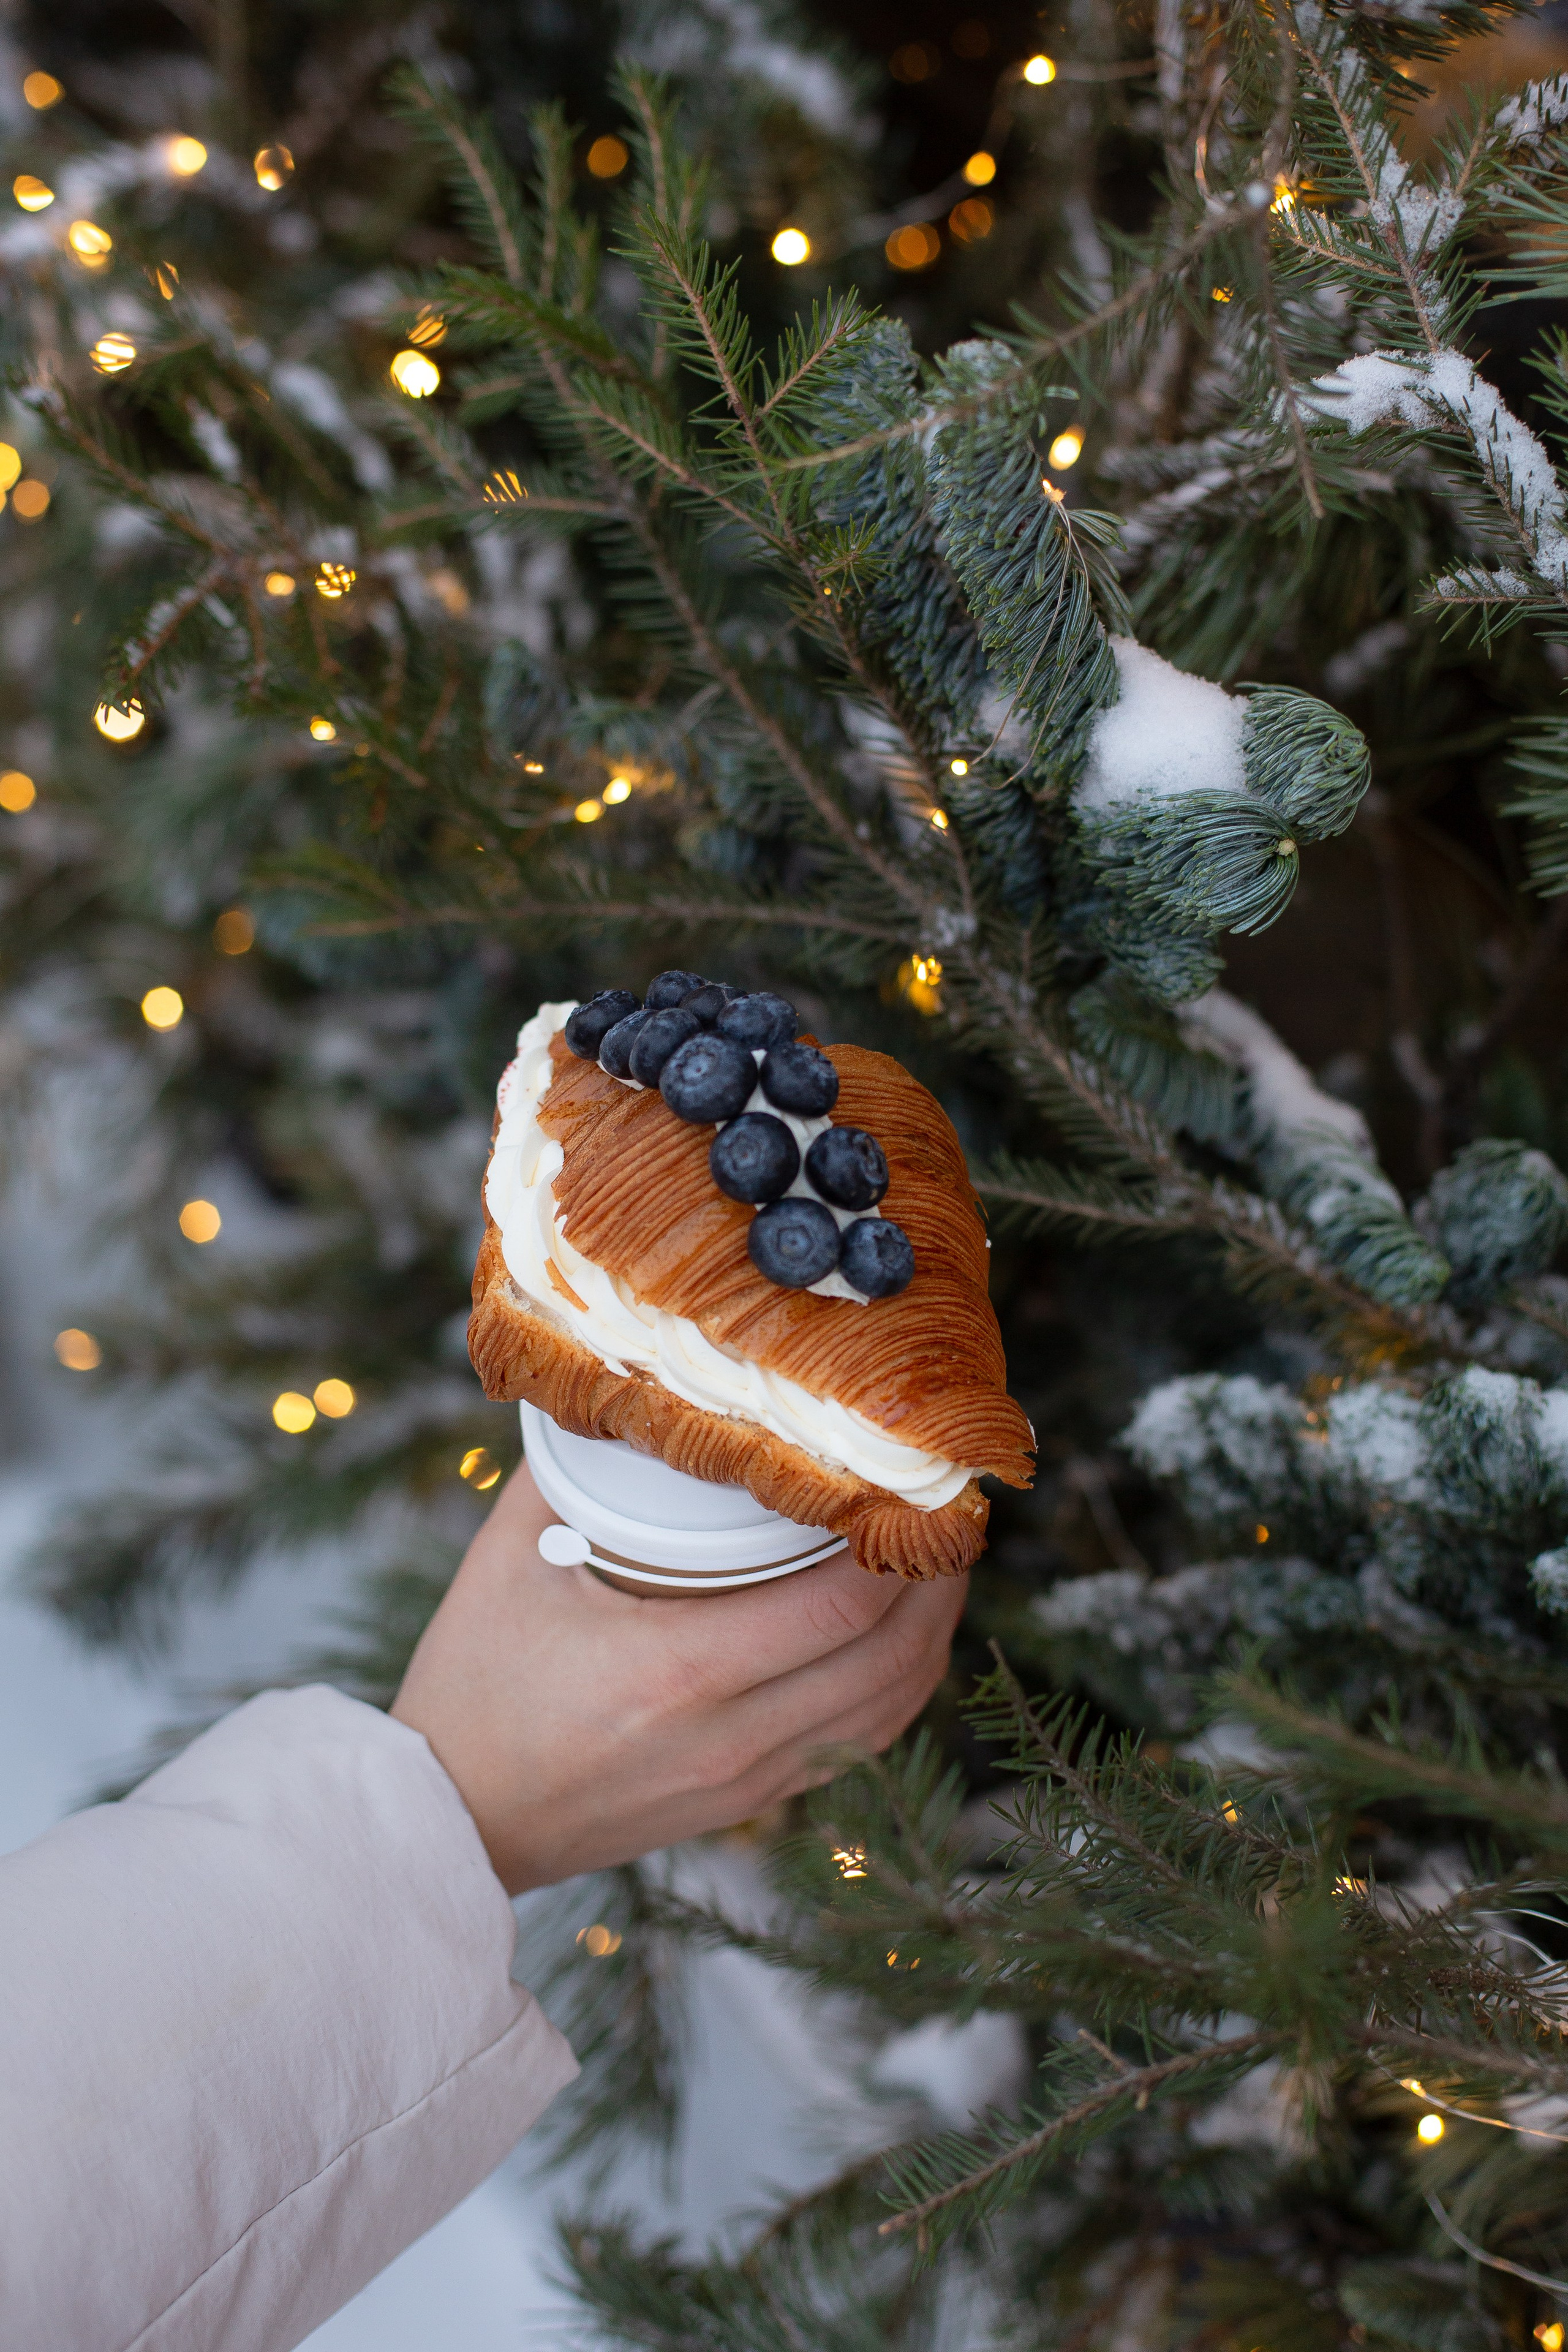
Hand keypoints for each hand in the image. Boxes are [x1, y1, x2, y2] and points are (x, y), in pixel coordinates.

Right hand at [391, 1461, 967, 1892]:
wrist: (449, 1819)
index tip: (917, 1487)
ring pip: (887, 1712)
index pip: (841, 1610)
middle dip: (939, 1584)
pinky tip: (895, 1639)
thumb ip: (573, 1463)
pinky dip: (894, 1688)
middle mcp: (728, 1739)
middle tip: (950, 1517)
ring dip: (929, 1637)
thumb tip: (630, 1381)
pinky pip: (855, 1745)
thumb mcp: (511, 1558)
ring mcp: (745, 1783)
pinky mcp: (746, 1805)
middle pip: (890, 1661)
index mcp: (677, 1673)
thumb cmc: (473, 1685)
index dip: (900, 1548)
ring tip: (937, 1568)